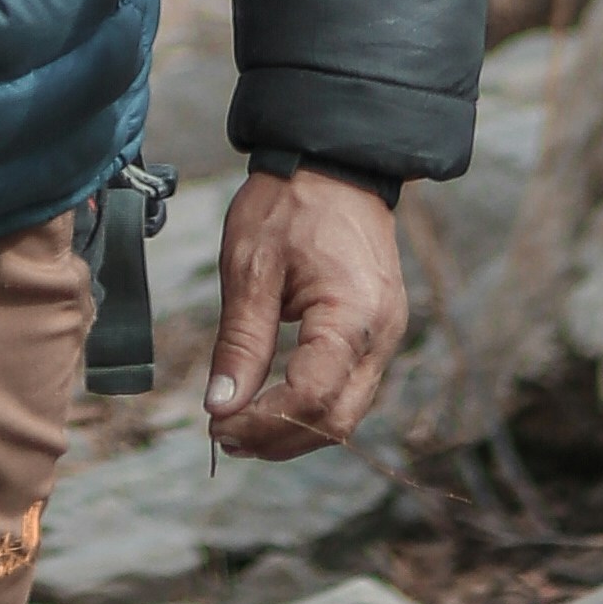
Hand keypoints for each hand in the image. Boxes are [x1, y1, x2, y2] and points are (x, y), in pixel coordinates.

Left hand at [203, 170, 406, 458]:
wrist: (333, 164)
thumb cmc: (290, 205)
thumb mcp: (251, 267)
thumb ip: (240, 343)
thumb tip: (221, 407)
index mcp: (353, 317)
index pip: (311, 399)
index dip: (263, 423)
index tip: (217, 425)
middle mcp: (381, 337)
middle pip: (335, 421)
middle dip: (278, 439)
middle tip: (224, 436)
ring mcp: (385, 338)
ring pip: (344, 414)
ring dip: (292, 430)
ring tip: (238, 425)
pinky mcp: (375, 335)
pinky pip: (347, 389)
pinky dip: (308, 406)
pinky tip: (268, 403)